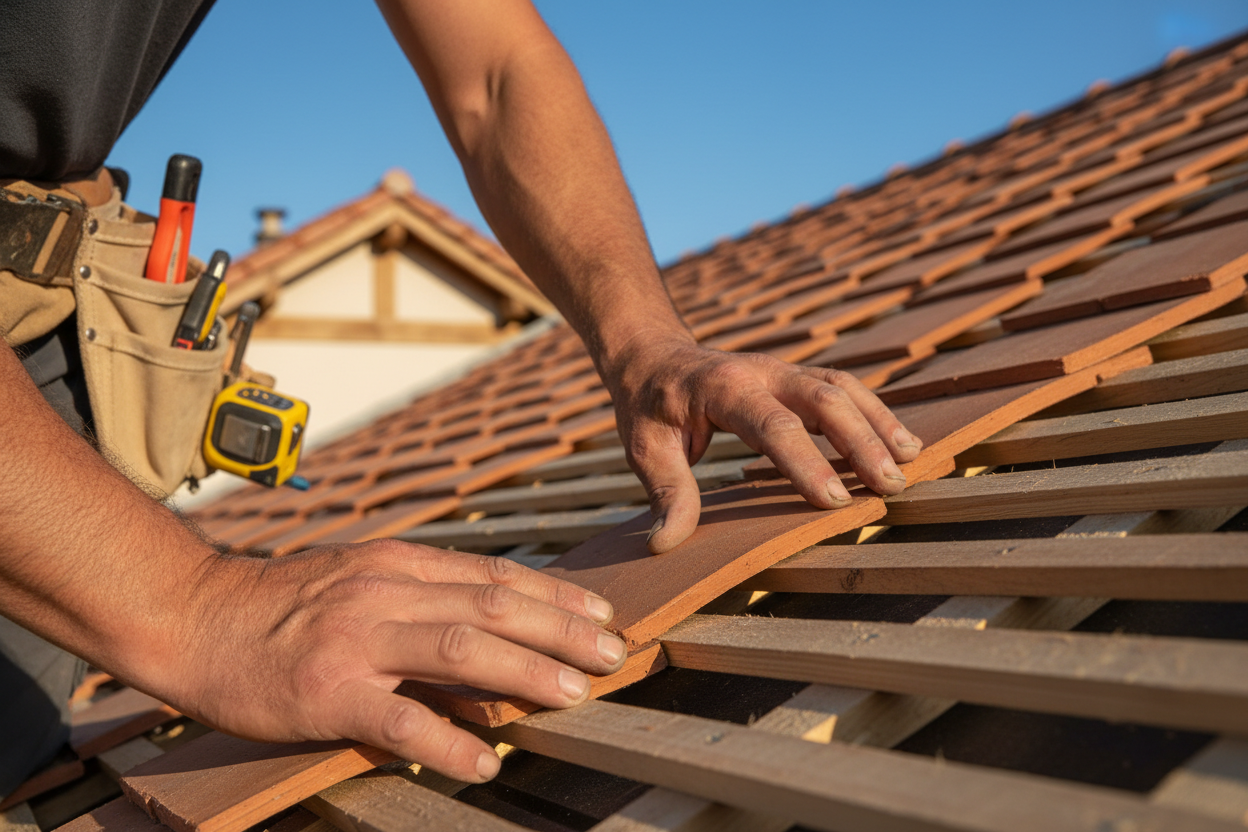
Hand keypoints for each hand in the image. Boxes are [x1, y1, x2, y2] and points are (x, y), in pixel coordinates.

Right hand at [171, 541, 624, 781]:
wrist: (197, 616)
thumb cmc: (284, 607)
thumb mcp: (360, 584)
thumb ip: (425, 606)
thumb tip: (494, 649)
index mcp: (400, 565)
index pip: (495, 575)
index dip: (556, 596)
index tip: (602, 615)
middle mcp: (386, 591)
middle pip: (493, 604)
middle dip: (562, 630)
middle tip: (613, 654)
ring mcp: (356, 639)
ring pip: (460, 647)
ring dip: (525, 671)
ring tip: (572, 695)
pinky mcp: (326, 691)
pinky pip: (399, 719)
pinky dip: (448, 742)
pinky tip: (484, 764)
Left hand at [606, 335, 922, 553]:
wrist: (653, 353)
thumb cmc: (647, 404)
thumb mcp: (643, 446)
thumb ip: (666, 491)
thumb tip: (666, 543)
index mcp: (722, 388)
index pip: (772, 426)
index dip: (805, 463)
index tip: (834, 499)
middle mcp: (760, 372)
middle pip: (822, 400)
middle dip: (860, 441)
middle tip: (890, 485)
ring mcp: (782, 370)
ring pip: (841, 388)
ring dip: (878, 422)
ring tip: (911, 460)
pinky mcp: (796, 376)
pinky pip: (842, 388)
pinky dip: (874, 412)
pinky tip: (899, 442)